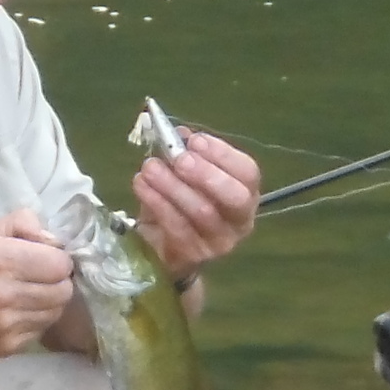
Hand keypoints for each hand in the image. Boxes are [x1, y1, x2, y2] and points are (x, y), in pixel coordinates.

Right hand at [0, 208, 73, 360]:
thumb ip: (21, 224)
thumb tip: (55, 242)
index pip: (59, 264)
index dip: (57, 258)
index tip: (45, 257)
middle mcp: (5, 295)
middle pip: (63, 290)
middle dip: (58, 280)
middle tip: (40, 276)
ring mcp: (6, 325)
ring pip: (55, 312)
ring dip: (48, 301)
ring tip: (27, 293)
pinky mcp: (6, 347)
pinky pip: (39, 331)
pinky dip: (34, 320)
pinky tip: (14, 311)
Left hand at [134, 129, 260, 279]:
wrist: (164, 247)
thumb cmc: (181, 203)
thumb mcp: (186, 174)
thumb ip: (187, 153)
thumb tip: (178, 135)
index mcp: (246, 193)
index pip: (247, 173)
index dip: (223, 154)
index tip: (194, 141)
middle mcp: (241, 220)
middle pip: (235, 197)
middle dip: (206, 173)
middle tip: (179, 159)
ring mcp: (219, 242)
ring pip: (202, 211)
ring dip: (173, 185)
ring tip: (150, 168)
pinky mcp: (194, 255)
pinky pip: (176, 226)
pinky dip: (157, 202)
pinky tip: (142, 186)